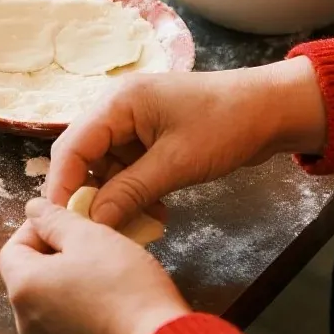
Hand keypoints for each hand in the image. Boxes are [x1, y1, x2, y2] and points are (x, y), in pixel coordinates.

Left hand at [0, 197, 188, 333]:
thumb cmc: (122, 284)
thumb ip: (54, 219)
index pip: (12, 249)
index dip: (37, 228)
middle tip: (86, 238)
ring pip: (47, 296)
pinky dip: (77, 300)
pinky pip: (64, 318)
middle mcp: (25, 320)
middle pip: (29, 274)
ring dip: (67, 275)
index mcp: (22, 289)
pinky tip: (107, 291)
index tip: (67, 220)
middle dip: (54, 251)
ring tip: (100, 263)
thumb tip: (33, 210)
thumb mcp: (88, 236)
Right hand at [44, 58, 326, 231]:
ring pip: (107, 166)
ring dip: (117, 197)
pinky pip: (128, 168)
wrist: (273, 110)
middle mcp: (118, 109)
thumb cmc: (225, 126)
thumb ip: (130, 192)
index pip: (71, 146)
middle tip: (94, 231)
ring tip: (135, 225)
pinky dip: (134, 191)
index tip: (61, 222)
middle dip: (88, 194)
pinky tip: (153, 213)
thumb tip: (94, 222)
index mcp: (117, 103)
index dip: (62, 185)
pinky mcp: (151, 137)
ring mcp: (135, 123)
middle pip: (84, 156)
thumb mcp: (176, 164)